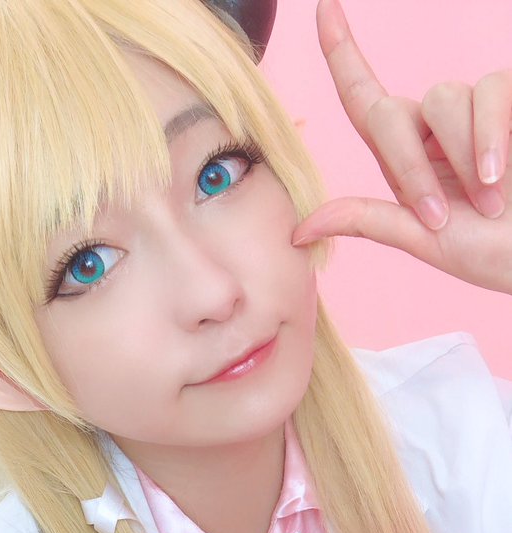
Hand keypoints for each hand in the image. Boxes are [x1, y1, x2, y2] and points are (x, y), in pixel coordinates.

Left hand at [291, 0, 511, 294]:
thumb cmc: (491, 252)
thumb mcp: (425, 239)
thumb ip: (367, 221)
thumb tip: (298, 231)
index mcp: (404, 159)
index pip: (364, 98)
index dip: (342, 53)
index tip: (323, 6)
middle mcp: (434, 129)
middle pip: (392, 113)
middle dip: (410, 168)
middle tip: (441, 217)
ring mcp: (475, 111)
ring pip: (442, 98)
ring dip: (462, 156)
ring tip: (490, 199)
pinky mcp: (509, 99)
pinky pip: (490, 89)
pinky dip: (491, 134)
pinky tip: (500, 172)